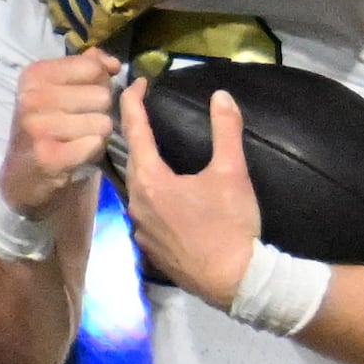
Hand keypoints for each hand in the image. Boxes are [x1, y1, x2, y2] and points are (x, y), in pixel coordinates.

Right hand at [1, 48, 123, 214]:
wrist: (23, 173)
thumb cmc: (47, 125)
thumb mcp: (58, 88)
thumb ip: (88, 67)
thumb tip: (113, 63)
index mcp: (34, 75)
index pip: (92, 67)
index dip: (101, 81)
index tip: (86, 94)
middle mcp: (32, 98)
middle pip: (103, 96)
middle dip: (100, 111)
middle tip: (80, 122)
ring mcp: (38, 127)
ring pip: (103, 122)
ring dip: (98, 134)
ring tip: (77, 139)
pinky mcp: (49, 156)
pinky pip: (95, 144)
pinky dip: (92, 151)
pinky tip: (76, 154)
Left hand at [120, 81, 263, 306]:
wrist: (233, 281)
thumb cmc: (230, 224)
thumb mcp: (232, 172)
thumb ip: (226, 130)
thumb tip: (221, 96)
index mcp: (151, 181)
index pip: (134, 131)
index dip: (133, 102)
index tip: (137, 82)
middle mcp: (137, 203)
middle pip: (130, 160)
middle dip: (135, 134)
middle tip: (144, 112)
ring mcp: (141, 229)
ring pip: (135, 188)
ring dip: (142, 166)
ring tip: (155, 151)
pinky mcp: (150, 248)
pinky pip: (143, 212)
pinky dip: (150, 195)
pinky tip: (166, 195)